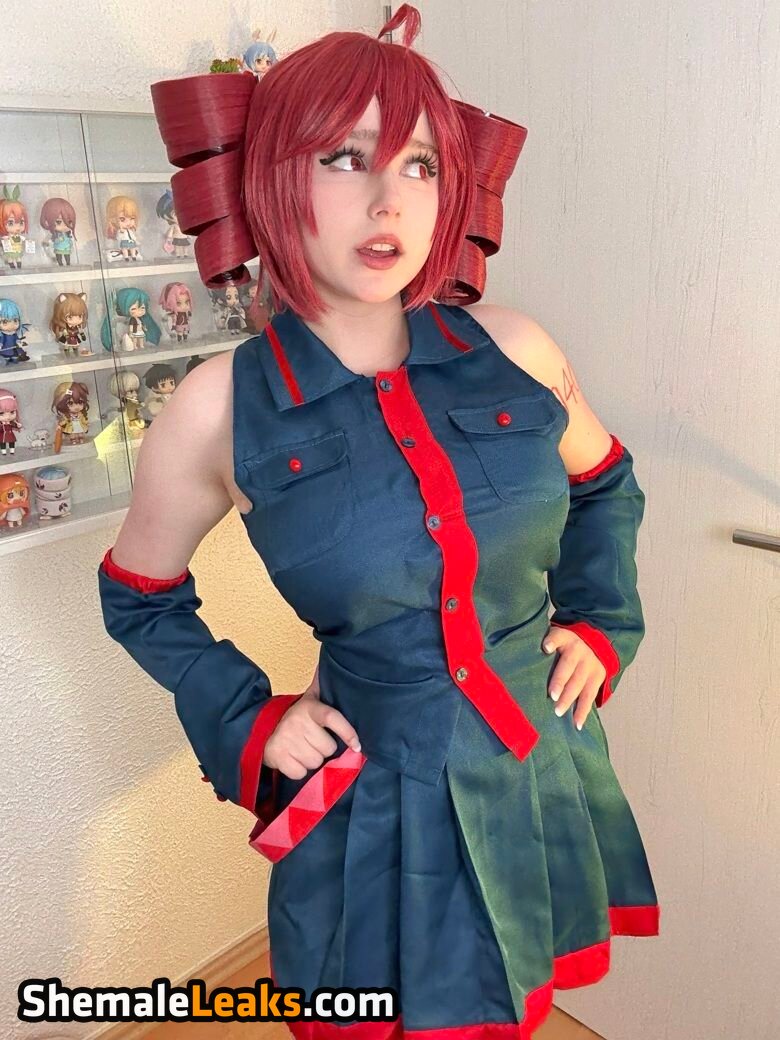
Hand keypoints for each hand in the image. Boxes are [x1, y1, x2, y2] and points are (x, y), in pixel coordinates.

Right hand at [263, 665, 360, 780]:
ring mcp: (286, 740)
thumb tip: (330, 666)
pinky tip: (292, 759)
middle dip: (323, 749)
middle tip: (312, 741)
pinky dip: (298, 770)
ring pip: (315, 762)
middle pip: (327, 748)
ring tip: (301, 749)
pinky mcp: (278, 757)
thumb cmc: (294, 717)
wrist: (260, 729)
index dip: (347, 732)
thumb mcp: (308, 700)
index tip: (357, 746)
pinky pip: (301, 773)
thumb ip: (322, 687)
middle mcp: (297, 722)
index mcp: (308, 708)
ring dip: (311, 760)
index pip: (331, 717)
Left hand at [542, 626, 606, 730]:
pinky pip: (590, 696)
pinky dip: (583, 711)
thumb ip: (537, 645)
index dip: (552, 641)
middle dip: (560, 681)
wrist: (594, 646)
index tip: (546, 647)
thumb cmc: (562, 647)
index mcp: (565, 638)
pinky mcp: (597, 678)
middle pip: (568, 666)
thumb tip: (507, 659)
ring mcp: (589, 664)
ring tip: (558, 712)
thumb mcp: (554, 638)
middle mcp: (578, 650)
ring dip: (569, 699)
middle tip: (551, 696)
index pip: (558, 637)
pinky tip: (576, 723)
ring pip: (579, 683)